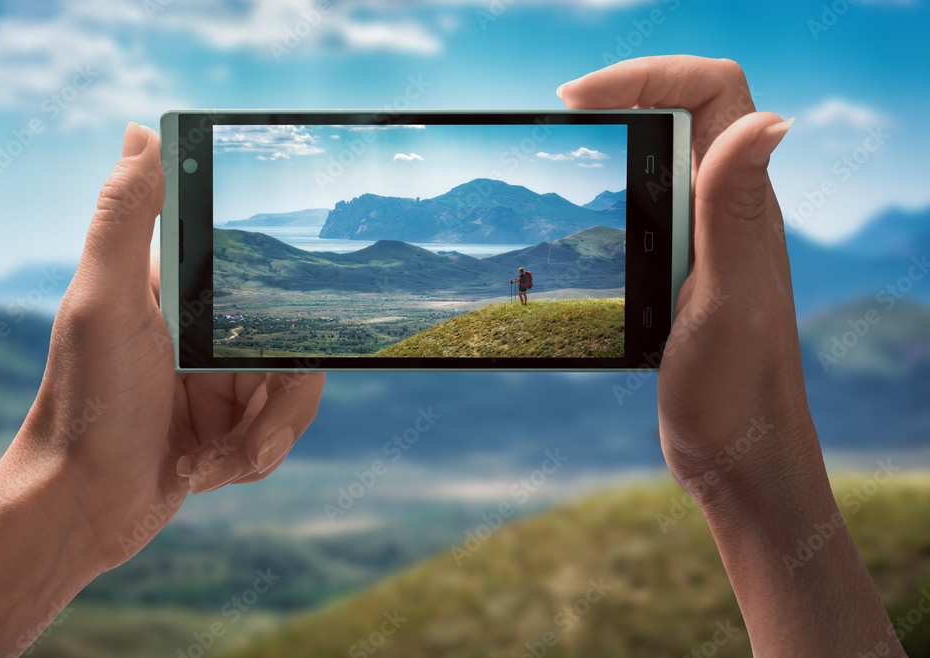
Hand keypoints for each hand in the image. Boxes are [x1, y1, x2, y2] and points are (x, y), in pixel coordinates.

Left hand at [16, 123, 324, 571]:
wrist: (79, 511)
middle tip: (247, 435)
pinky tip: (204, 475)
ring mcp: (218, 385)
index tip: (305, 322)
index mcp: (180, 295)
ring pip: (293, 397)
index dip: (292, 299)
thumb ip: (125, 218)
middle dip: (278, 404)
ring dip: (264, 440)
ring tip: (220, 463)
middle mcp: (204, 335)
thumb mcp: (104, 304)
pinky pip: (274, 436)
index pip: (263, 277)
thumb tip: (142, 131)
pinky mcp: (226, 430)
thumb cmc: (85, 404)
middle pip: (294, 347)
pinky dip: (249, 460)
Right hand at [559, 57, 808, 497]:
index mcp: (744, 204)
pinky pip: (649, 205)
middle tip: (561, 117)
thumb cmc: (737, 388)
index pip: (713, 90)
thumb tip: (767, 119)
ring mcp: (703, 237)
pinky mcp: (680, 268)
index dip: (647, 74)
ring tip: (560, 154)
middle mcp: (727, 209)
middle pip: (684, 109)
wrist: (737, 453)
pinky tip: (577, 224)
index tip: (578, 100)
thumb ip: (736, 210)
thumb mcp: (729, 298)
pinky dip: (610, 193)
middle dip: (623, 93)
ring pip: (664, 157)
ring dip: (615, 141)